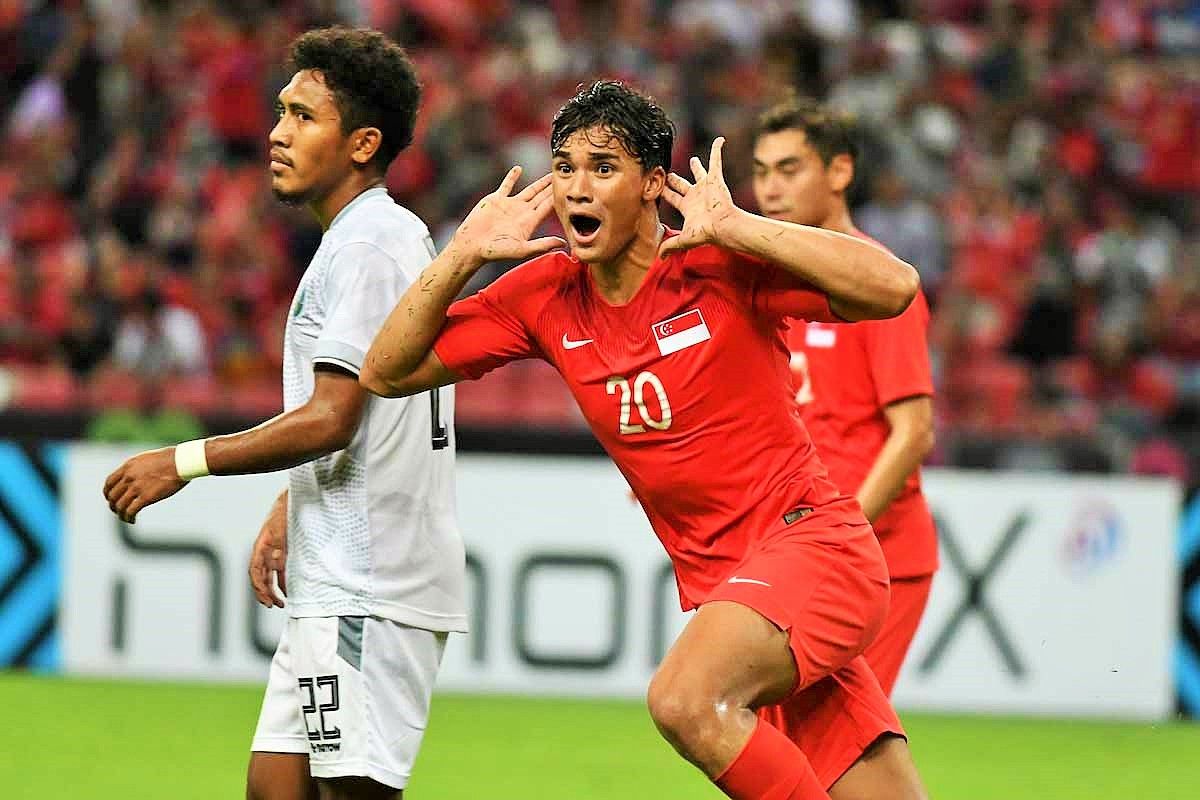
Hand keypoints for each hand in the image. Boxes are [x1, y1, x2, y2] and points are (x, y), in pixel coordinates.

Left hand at [103, 447, 187, 522]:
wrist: (181, 462)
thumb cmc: (170, 459)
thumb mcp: (147, 459)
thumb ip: (137, 468)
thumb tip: (137, 475)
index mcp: (128, 467)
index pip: (109, 482)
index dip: (107, 493)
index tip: (111, 499)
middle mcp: (129, 477)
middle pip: (112, 496)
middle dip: (113, 506)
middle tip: (118, 511)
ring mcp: (136, 487)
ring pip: (120, 506)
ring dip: (120, 514)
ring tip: (126, 518)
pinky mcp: (146, 497)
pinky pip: (131, 511)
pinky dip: (129, 518)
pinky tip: (133, 520)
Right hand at [249, 498, 287, 607]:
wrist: (295, 498)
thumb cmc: (286, 510)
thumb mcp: (282, 528)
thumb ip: (279, 545)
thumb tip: (277, 562)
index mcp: (262, 546)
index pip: (255, 570)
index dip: (259, 586)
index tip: (265, 598)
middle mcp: (266, 551)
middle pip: (261, 576)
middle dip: (265, 593)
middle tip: (273, 605)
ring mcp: (275, 551)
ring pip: (270, 575)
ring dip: (274, 590)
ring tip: (280, 603)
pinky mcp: (285, 551)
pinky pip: (281, 569)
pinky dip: (283, 581)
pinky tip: (288, 589)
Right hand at [452, 167, 564, 263]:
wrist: (472, 245)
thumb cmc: (495, 251)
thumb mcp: (522, 249)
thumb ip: (542, 245)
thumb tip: (563, 243)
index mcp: (529, 223)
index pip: (548, 207)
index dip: (558, 198)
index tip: (570, 189)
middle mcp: (522, 213)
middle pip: (542, 197)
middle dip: (553, 188)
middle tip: (566, 176)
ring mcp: (509, 206)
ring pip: (529, 191)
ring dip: (539, 183)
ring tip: (550, 173)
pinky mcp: (496, 200)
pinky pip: (506, 186)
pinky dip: (512, 177)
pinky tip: (518, 169)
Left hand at [659, 137, 741, 257]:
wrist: (723, 226)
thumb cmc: (705, 233)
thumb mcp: (683, 239)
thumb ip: (670, 246)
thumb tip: (658, 257)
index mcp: (688, 207)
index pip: (673, 198)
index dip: (664, 193)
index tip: (655, 187)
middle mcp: (696, 196)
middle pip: (683, 185)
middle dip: (675, 180)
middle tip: (667, 173)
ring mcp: (707, 187)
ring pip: (700, 173)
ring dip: (697, 166)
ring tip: (693, 159)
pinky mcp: (716, 179)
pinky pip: (717, 160)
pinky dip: (718, 149)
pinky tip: (720, 140)